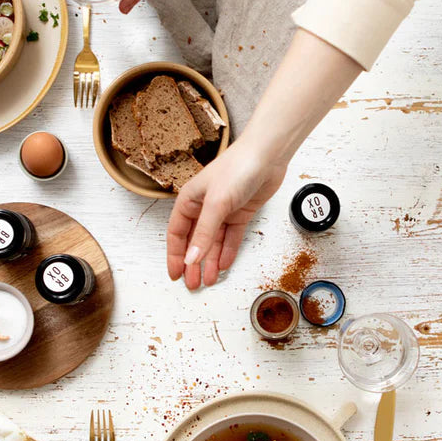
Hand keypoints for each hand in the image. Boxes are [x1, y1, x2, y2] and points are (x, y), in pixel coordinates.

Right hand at [167, 140, 286, 287]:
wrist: (267, 156)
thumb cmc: (237, 168)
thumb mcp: (216, 204)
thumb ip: (204, 233)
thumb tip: (191, 259)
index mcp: (189, 200)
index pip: (177, 233)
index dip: (175, 255)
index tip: (175, 274)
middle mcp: (204, 206)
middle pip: (195, 241)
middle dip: (193, 263)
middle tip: (193, 284)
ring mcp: (223, 211)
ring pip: (213, 242)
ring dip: (210, 261)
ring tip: (208, 281)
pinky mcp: (241, 213)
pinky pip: (230, 237)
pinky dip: (227, 251)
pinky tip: (223, 265)